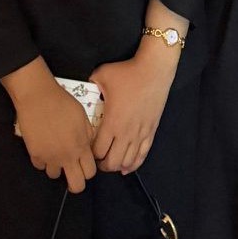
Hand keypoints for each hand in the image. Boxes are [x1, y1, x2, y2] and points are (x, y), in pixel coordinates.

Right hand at [12, 77, 98, 192]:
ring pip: (54, 176)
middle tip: (72, 171)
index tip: (84, 165)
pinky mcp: (34, 154)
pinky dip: (42, 160)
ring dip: (56, 167)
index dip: (88, 171)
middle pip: (76, 186)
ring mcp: (49, 158)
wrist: (38, 97)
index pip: (90, 173)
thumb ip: (87, 135)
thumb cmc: (63, 103)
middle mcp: (66, 156)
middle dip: (76, 182)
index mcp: (81, 147)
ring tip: (55, 154)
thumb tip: (88, 147)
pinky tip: (43, 147)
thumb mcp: (83, 117)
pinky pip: (40, 165)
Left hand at [89, 40, 178, 173]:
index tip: (87, 150)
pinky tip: (126, 167)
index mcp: (112, 122)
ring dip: (117, 166)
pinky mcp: (151, 131)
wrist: (154, 71)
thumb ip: (90, 83)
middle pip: (112, 162)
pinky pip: (143, 155)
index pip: (98, 150)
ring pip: (128, 161)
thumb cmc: (127, 73)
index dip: (91, 154)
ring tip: (110, 162)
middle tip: (97, 160)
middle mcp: (126, 133)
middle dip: (102, 165)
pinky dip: (133, 164)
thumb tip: (83, 86)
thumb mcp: (101, 75)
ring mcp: (140, 134)